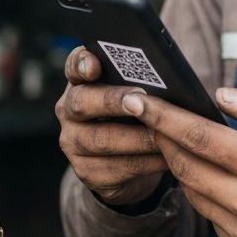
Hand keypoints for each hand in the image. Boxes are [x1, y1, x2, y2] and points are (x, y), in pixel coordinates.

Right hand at [55, 46, 167, 205]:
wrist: (127, 162)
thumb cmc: (135, 116)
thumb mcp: (133, 94)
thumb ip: (138, 81)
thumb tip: (166, 76)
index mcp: (80, 82)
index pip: (74, 66)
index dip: (82, 64)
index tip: (95, 65)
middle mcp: (69, 110)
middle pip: (82, 102)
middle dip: (113, 101)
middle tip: (142, 99)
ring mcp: (73, 142)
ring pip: (102, 139)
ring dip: (138, 137)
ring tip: (164, 132)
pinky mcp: (86, 172)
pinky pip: (117, 167)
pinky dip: (146, 161)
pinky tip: (166, 156)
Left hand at [119, 85, 236, 236]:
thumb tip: (220, 96)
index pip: (199, 138)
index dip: (163, 118)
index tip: (137, 101)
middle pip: (185, 167)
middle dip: (162, 139)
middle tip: (148, 116)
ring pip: (193, 193)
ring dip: (181, 165)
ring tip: (176, 140)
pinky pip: (210, 216)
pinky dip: (203, 191)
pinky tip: (209, 172)